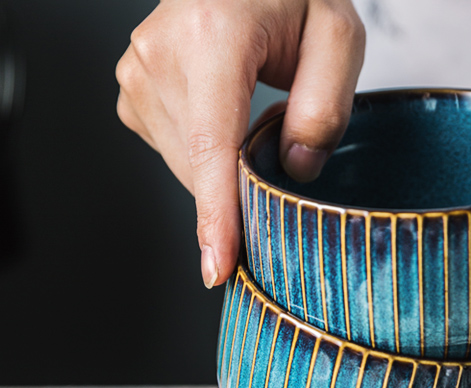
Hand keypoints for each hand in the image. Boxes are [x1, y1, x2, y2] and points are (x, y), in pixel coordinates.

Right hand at [116, 0, 364, 286]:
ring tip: (253, 110)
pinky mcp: (133, 90)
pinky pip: (175, 153)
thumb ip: (325, 106)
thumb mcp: (336, 36)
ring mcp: (137, 72)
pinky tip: (227, 117)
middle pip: (203, 167)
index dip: (218, 215)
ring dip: (227, 166)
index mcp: (211, 36)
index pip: (213, 147)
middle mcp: (160, 54)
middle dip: (245, 183)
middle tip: (282, 139)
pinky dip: (207, 155)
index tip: (217, 267)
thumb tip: (294, 169)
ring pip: (188, 167)